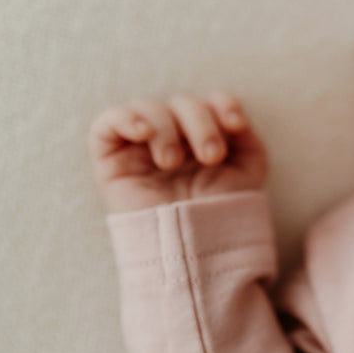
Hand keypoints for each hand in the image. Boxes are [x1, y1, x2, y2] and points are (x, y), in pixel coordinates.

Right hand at [88, 92, 268, 213]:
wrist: (196, 250)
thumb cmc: (220, 213)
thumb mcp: (246, 171)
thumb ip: (245, 136)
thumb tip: (231, 115)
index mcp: (200, 138)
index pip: (208, 102)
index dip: (222, 104)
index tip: (236, 126)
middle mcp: (171, 138)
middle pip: (182, 103)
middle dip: (200, 124)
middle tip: (209, 156)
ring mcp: (139, 148)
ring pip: (148, 106)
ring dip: (166, 126)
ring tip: (172, 163)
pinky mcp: (111, 161)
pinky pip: (106, 124)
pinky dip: (125, 118)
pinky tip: (144, 133)